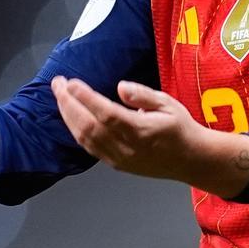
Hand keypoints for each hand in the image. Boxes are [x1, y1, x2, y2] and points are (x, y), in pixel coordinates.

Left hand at [51, 77, 248, 196]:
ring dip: (68, 116)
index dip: (86, 98)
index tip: (72, 82)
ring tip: (60, 96)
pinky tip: (71, 116)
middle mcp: (127, 148)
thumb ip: (143, 95)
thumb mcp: (169, 104)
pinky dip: (76, 130)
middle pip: (89, 126)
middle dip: (68, 104)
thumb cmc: (181, 129)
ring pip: (85, 139)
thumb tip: (120, 87)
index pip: (106, 113)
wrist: (191, 160)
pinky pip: (89, 148)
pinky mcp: (116, 164)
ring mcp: (119, 159)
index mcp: (141, 131)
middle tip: (57, 84)